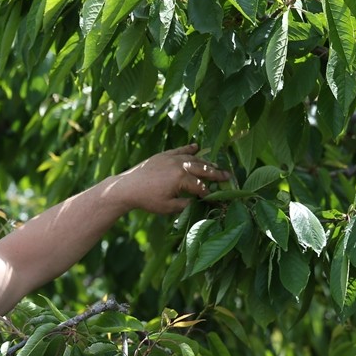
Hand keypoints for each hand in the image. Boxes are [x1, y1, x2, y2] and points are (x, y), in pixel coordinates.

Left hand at [108, 144, 231, 214]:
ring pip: (193, 158)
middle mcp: (178, 165)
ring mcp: (171, 158)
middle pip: (202, 169)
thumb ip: (185, 205)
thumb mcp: (168, 207)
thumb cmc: (147, 200)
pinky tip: (197, 147)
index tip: (217, 197)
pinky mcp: (163, 155)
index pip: (200, 185)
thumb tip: (196, 202)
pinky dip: (189, 148)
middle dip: (215, 173)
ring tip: (215, 165)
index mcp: (181, 179)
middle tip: (227, 176)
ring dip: (205, 162)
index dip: (209, 192)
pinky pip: (179, 150)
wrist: (127, 187)